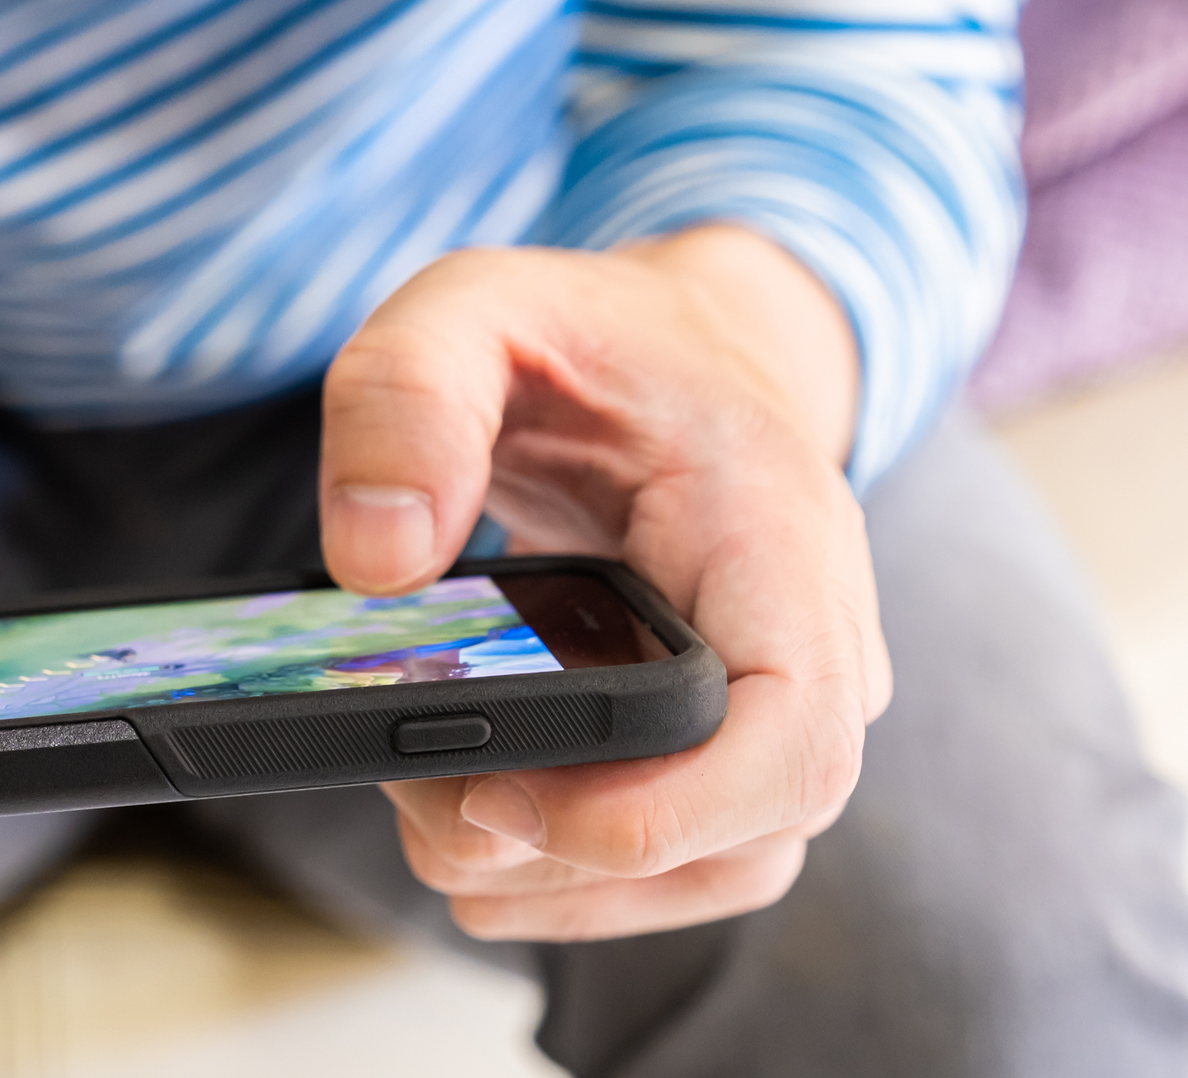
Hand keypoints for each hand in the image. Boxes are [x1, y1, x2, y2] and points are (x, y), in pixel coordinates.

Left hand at [317, 228, 890, 940]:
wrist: (670, 349)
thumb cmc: (584, 334)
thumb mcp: (471, 307)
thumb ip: (408, 397)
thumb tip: (374, 560)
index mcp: (778, 530)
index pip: (794, 732)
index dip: (660, 814)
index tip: (501, 800)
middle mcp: (813, 637)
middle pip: (746, 836)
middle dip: (566, 857)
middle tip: (415, 794)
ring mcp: (779, 703)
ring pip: (714, 870)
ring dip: (560, 880)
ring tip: (425, 806)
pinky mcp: (730, 743)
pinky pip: (681, 856)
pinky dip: (569, 869)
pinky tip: (470, 822)